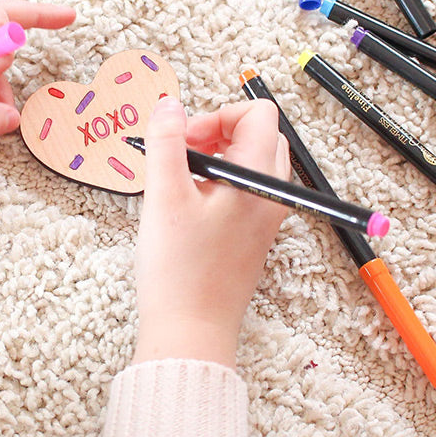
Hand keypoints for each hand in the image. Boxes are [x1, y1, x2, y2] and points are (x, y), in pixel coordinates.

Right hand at [132, 97, 290, 367]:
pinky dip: (218, 183)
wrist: (190, 333)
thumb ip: (166, 142)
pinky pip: (244, 190)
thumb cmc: (179, 270)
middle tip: (180, 154)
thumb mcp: (164, 195)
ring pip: (250, 162)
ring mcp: (265, 216)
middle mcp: (272, 194)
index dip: (218, 114)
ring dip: (216, 157)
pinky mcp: (252, 235)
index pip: (258, 114)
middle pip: (258, 135)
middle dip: (217, 132)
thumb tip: (170, 104)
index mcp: (259, 178)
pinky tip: (186, 206)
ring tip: (178, 180)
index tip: (185, 137)